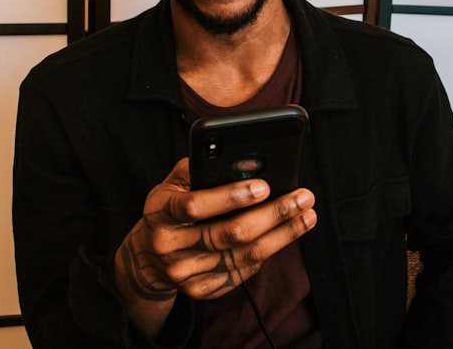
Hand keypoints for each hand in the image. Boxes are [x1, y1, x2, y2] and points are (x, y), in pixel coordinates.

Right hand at [114, 157, 316, 336]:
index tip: (264, 186)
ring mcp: (186, 273)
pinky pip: (243, 272)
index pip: (195, 206)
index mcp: (161, 213)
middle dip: (273, 214)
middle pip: (230, 233)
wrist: (145, 258)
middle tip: (303, 198)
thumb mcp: (171, 185)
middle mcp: (171, 246)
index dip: (230, 196)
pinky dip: (268, 252)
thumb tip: (240, 161)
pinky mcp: (201, 290)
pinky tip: (285, 235)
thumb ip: (198, 169)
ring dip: (282, 235)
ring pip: (244, 256)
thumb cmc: (167, 210)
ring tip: (306, 215)